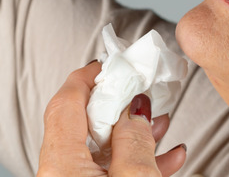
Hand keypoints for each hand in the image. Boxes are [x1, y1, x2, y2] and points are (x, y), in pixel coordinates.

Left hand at [36, 62, 185, 176]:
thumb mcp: (136, 176)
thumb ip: (134, 138)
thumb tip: (136, 108)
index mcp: (61, 164)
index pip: (66, 102)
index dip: (90, 76)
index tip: (114, 62)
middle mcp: (61, 174)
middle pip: (84, 124)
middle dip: (119, 104)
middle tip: (142, 88)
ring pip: (102, 150)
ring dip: (133, 132)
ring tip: (161, 121)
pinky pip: (111, 172)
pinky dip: (136, 160)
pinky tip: (168, 155)